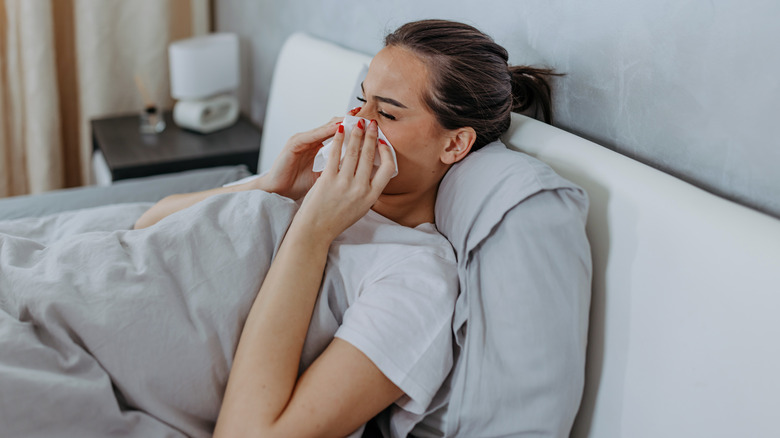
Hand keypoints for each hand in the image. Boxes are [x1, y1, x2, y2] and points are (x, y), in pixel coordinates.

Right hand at [260, 107, 360, 199]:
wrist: (278, 193)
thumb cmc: (300, 186)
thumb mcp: (326, 176)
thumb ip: (340, 168)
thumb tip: (362, 170)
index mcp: (320, 148)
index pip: (341, 135)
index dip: (356, 131)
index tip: (373, 129)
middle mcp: (312, 140)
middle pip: (335, 126)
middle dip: (352, 121)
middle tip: (368, 118)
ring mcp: (303, 140)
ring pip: (326, 127)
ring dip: (342, 122)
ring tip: (357, 119)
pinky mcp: (294, 143)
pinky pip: (313, 135)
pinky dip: (326, 131)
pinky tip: (339, 128)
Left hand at [292, 118, 394, 242]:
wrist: (315, 231)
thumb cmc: (335, 219)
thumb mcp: (359, 207)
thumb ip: (367, 189)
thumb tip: (372, 168)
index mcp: (371, 197)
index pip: (388, 169)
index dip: (387, 152)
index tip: (382, 142)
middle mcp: (360, 190)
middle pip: (370, 156)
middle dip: (371, 135)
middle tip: (372, 123)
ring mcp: (344, 184)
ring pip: (354, 151)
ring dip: (356, 133)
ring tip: (357, 122)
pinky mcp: (328, 180)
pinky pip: (335, 154)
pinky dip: (338, 139)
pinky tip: (339, 130)